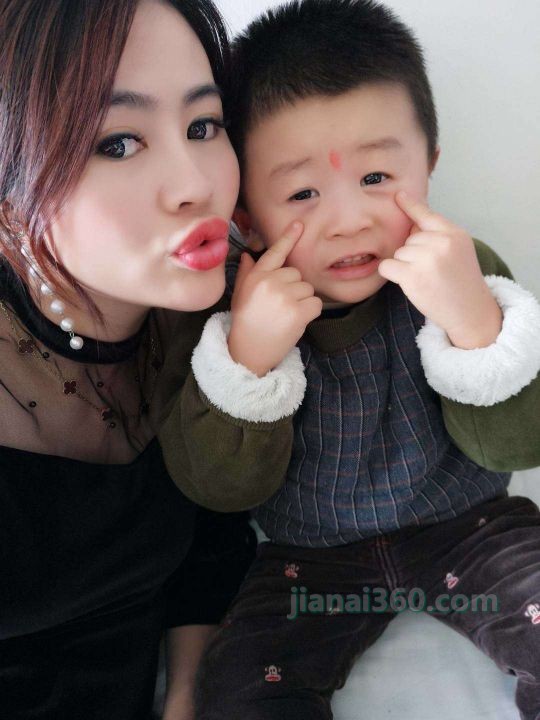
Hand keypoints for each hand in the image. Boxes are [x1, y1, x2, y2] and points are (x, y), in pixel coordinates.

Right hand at [228, 221, 321, 375]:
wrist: (248, 352)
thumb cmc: (246, 323)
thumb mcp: (241, 295)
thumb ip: (247, 274)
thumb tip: (249, 256)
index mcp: (256, 276)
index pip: (275, 252)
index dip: (288, 238)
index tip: (300, 224)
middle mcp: (270, 282)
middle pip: (297, 274)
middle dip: (294, 289)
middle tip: (280, 307)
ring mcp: (284, 296)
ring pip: (308, 289)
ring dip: (303, 302)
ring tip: (286, 316)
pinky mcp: (297, 311)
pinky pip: (316, 303)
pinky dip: (311, 313)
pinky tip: (296, 322)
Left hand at [377, 191, 501, 348]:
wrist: (471, 312)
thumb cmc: (461, 283)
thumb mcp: (458, 251)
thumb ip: (438, 236)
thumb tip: (410, 223)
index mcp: (454, 234)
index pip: (427, 215)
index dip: (410, 205)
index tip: (398, 195)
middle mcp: (441, 242)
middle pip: (409, 239)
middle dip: (414, 255)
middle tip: (433, 272)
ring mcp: (426, 259)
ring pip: (398, 253)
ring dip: (405, 267)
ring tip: (426, 280)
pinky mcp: (412, 276)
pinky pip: (387, 266)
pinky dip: (391, 274)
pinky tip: (408, 283)